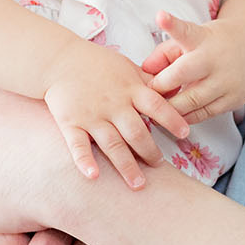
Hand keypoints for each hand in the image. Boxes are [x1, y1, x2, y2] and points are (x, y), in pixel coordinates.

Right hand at [43, 44, 192, 188]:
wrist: (59, 60)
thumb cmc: (97, 63)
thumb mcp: (127, 66)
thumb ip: (149, 81)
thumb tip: (175, 90)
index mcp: (129, 89)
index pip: (156, 105)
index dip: (172, 119)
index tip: (185, 133)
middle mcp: (113, 104)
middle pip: (136, 132)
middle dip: (149, 152)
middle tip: (158, 166)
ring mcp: (92, 115)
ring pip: (112, 144)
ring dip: (126, 165)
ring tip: (137, 184)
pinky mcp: (71, 123)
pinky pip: (78, 145)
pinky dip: (85, 160)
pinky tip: (93, 176)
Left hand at [141, 11, 244, 123]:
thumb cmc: (215, 43)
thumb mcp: (193, 38)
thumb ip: (165, 52)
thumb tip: (145, 70)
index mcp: (202, 38)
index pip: (185, 31)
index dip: (171, 24)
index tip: (161, 16)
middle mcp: (215, 59)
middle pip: (182, 74)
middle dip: (161, 87)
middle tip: (146, 93)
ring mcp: (226, 81)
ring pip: (191, 102)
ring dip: (170, 107)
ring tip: (157, 107)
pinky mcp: (233, 100)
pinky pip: (203, 114)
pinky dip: (186, 116)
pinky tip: (177, 115)